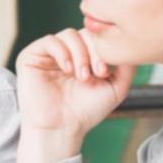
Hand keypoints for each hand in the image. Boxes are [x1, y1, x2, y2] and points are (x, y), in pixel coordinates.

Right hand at [14, 28, 136, 162]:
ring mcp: (48, 54)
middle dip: (95, 51)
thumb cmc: (85, 112)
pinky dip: (62, 52)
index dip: (105, 49)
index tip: (106, 73)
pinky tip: (67, 69)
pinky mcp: (31, 56)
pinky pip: (49, 40)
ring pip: (69, 34)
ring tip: (82, 76)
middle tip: (97, 73)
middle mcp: (66, 53)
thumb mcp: (116, 87)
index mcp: (83, 57)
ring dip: (80, 54)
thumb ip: (126, 65)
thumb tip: (132, 43)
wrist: (61, 129)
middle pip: (85, 32)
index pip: (97, 38)